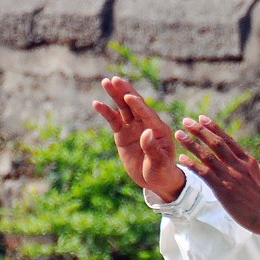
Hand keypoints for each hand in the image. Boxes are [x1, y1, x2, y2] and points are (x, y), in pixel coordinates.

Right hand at [93, 76, 184, 199]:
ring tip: (106, 81)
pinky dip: (106, 112)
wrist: (155, 180)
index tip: (129, 96)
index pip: (147, 114)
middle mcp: (146, 124)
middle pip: (134, 105)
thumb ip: (153, 149)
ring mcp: (134, 128)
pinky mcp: (123, 134)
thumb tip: (147, 133)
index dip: (138, 105)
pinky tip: (97, 103)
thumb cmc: (162, 172)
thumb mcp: (159, 163)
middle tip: (116, 79)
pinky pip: (113, 120)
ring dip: (115, 95)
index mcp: (159, 129)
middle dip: (125, 92)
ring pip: (123, 108)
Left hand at [175, 116, 259, 235]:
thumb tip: (234, 159)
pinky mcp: (223, 189)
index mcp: (247, 160)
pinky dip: (192, 164)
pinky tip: (182, 158)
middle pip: (216, 142)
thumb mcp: (255, 176)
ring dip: (192, 143)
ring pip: (208, 155)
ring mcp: (231, 176)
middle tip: (186, 121)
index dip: (213, 128)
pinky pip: (204, 173)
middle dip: (200, 130)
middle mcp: (239, 165)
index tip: (202, 118)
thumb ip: (244, 166)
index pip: (228, 140)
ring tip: (179, 135)